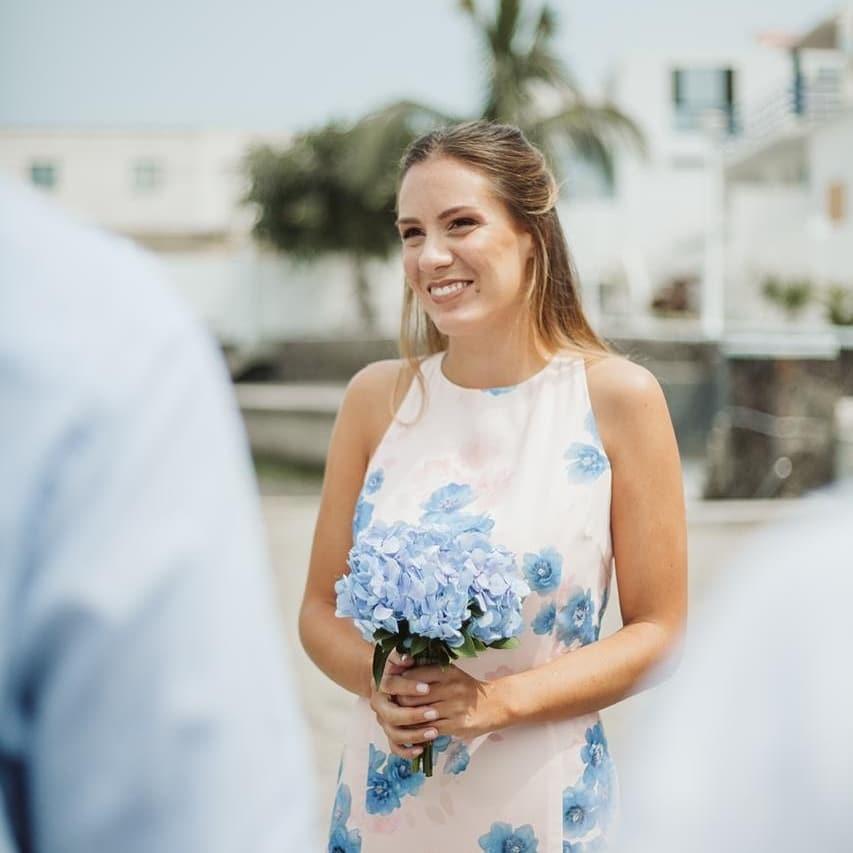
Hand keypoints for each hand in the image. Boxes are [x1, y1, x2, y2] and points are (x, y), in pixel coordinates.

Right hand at [368, 650, 432, 759]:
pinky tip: (422, 749)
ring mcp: (384, 721)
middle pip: (392, 715)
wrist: (386, 681)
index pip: (391, 686)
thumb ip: (401, 656)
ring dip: (414, 735)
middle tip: (433, 713)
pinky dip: (407, 751)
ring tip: (434, 732)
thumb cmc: (398, 668)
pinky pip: (395, 747)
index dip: (408, 687)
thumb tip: (408, 658)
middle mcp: (379, 705)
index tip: (427, 688)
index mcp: (380, 684)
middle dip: (413, 716)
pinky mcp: (390, 733)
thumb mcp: (398, 658)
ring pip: (394, 734)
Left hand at [374, 661, 505, 755]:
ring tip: (398, 719)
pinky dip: (419, 731)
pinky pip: (431, 730)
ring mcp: (454, 708)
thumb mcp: (451, 673)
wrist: (495, 704)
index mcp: (447, 672)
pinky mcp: (457, 725)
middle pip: (413, 698)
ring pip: (420, 715)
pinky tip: (413, 730)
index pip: (414, 676)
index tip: (392, 686)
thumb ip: (429, 670)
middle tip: (390, 705)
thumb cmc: (467, 687)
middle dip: (399, 703)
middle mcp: (450, 688)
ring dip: (407, 719)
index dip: (400, 682)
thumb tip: (401, 670)